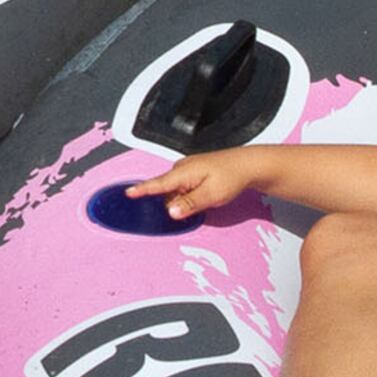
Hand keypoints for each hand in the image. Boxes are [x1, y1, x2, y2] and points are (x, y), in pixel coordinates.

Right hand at [128, 150, 263, 219]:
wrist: (248, 165)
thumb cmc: (231, 177)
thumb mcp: (211, 195)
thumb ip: (189, 204)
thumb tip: (170, 212)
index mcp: (183, 172)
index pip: (158, 184)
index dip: (142, 190)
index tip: (128, 193)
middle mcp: (182, 168)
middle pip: (166, 191)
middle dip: (173, 203)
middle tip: (195, 206)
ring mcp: (188, 169)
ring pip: (175, 190)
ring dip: (182, 200)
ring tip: (204, 200)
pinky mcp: (194, 172)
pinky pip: (182, 186)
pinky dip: (187, 195)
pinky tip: (201, 197)